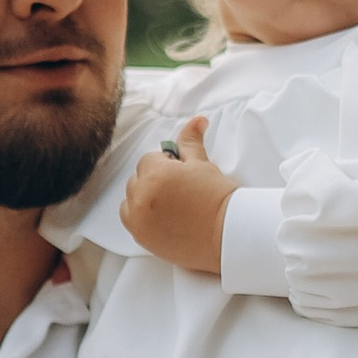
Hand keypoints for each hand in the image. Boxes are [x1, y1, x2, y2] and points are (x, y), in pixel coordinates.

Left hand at [118, 121, 237, 273]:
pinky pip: (130, 218)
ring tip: (172, 205)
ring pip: (131, 198)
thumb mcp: (203, 164)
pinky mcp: (141, 237)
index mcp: (156, 174)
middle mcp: (142, 196)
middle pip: (139, 178)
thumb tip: (197, 120)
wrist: (228, 235)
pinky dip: (140, 216)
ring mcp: (139, 219)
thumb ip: (190, 141)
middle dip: (155, 180)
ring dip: (145, 197)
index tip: (183, 177)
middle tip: (180, 191)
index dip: (167, 166)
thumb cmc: (219, 199)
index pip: (149, 160)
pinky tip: (163, 217)